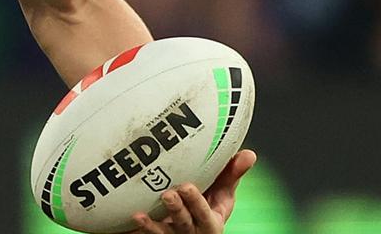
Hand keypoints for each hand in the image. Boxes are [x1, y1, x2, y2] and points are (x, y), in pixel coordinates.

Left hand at [132, 150, 256, 233]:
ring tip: (141, 214)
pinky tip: (131, 220)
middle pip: (185, 224)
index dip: (196, 203)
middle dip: (177, 210)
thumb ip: (232, 175)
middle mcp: (193, 232)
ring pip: (165, 233)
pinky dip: (140, 230)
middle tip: (168, 194)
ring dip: (154, 225)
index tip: (186, 187)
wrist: (192, 227)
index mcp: (211, 221)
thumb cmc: (206, 207)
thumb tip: (249, 154)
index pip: (205, 214)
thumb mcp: (222, 195)